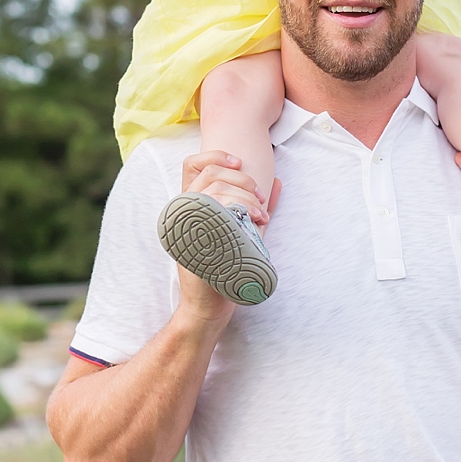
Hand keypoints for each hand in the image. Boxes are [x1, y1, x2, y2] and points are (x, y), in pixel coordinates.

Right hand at [174, 151, 281, 328]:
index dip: (215, 156)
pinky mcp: (194, 240)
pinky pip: (215, 213)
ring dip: (245, 196)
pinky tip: (257, 222)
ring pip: (214, 190)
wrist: (210, 306)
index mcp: (191, 205)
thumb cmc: (225, 269)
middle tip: (261, 200)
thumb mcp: (244, 231)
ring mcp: (186, 226)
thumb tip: (276, 182)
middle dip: (242, 180)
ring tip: (261, 215)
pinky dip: (241, 211)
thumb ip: (255, 206)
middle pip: (210, 174)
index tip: (240, 165)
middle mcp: (184, 212)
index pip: (192, 164)